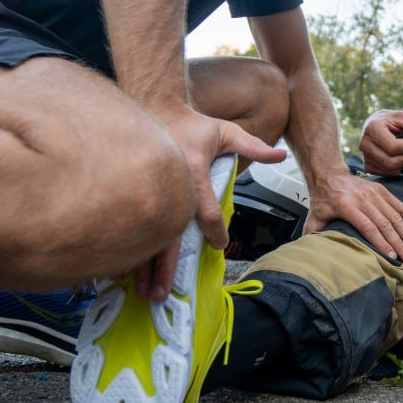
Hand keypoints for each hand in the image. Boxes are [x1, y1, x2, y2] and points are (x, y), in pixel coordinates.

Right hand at [132, 105, 285, 300]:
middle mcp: (168, 186)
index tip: (219, 243)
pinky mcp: (135, 195)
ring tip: (143, 292)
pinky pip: (131, 228)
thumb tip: (279, 156)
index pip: (204, 210)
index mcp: (191, 172)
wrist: (155, 109)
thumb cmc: (191, 125)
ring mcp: (148, 192)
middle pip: (168, 234)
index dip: (214, 230)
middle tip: (164, 293)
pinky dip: (129, 251)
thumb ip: (252, 146)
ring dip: (144, 267)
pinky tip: (123, 274)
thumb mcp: (225, 132)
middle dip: (166, 267)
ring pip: (146, 237)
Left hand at [305, 173, 402, 263]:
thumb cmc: (323, 199)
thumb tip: (308, 252)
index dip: (381, 243)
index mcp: (347, 206)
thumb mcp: (314, 216)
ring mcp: (374, 193)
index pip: (368, 227)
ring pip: (395, 215)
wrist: (330, 175)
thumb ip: (313, 234)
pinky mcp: (382, 190)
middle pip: (386, 224)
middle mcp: (363, 198)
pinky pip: (399, 205)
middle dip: (400, 243)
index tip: (392, 257)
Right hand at [359, 110, 402, 176]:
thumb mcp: (402, 118)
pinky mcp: (368, 166)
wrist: (376, 126)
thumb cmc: (390, 121)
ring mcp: (365, 157)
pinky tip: (397, 157)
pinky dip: (397, 168)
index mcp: (372, 128)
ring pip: (390, 170)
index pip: (393, 147)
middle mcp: (364, 144)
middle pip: (391, 162)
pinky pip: (387, 174)